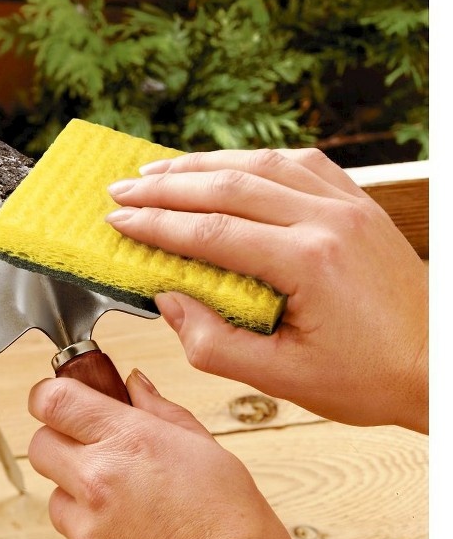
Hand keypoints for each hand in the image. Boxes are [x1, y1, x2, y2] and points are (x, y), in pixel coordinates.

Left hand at [28, 369, 357, 538]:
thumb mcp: (213, 458)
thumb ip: (163, 414)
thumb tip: (134, 385)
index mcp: (130, 443)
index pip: (53, 399)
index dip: (53, 396)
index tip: (66, 402)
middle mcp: (97, 481)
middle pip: (40, 444)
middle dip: (61, 443)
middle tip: (98, 454)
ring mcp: (85, 530)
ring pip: (56, 497)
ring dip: (80, 497)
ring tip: (133, 513)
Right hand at [105, 148, 427, 432]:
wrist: (437, 367)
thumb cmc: (370, 378)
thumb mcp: (283, 378)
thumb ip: (213, 342)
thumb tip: (168, 301)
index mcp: (308, 262)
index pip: (211, 231)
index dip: (156, 224)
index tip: (117, 220)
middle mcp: (328, 220)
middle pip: (229, 185)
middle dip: (166, 185)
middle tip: (121, 187)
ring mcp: (348, 206)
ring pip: (262, 164)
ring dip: (204, 163)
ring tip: (159, 170)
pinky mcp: (359, 205)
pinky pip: (301, 164)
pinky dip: (255, 160)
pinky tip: (229, 166)